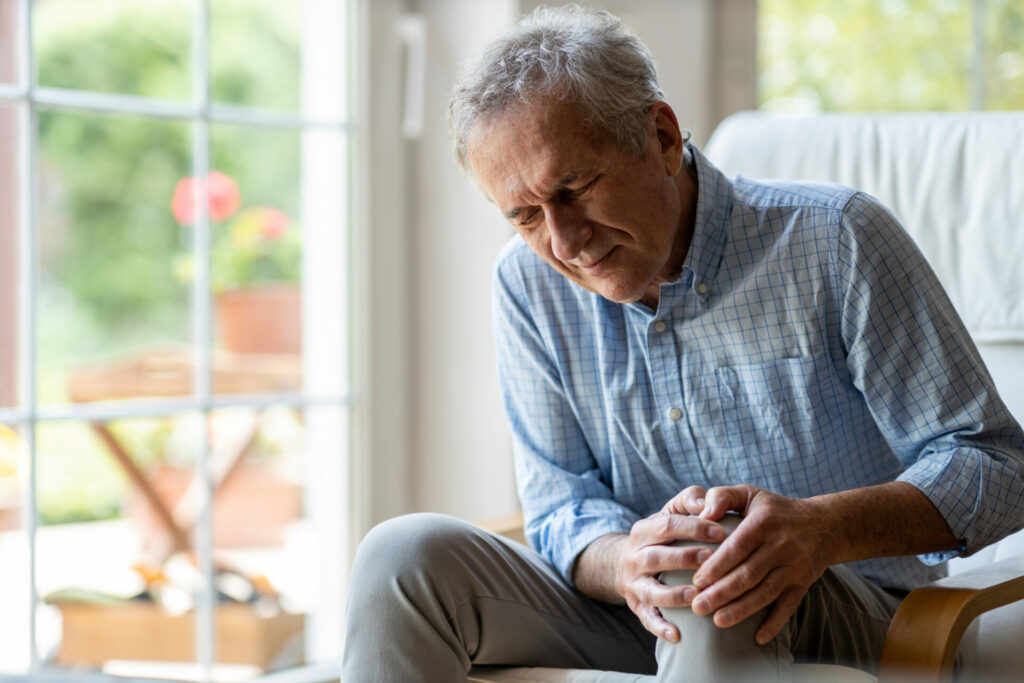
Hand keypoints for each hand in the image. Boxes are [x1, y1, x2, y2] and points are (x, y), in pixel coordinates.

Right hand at [615, 486, 727, 641]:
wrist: (626, 561)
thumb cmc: (663, 534)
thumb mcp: (671, 512)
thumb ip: (690, 500)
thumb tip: (707, 502)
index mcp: (643, 530)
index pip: (667, 525)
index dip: (695, 528)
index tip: (723, 532)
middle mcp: (634, 556)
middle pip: (656, 557)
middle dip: (683, 558)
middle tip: (710, 560)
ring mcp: (634, 583)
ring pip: (650, 590)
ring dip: (673, 594)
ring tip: (695, 596)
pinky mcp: (636, 605)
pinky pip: (646, 618)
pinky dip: (660, 628)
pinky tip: (678, 635)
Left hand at [662, 484, 834, 644]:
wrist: (824, 523)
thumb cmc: (774, 509)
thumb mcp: (749, 493)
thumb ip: (721, 497)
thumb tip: (702, 515)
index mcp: (764, 522)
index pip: (737, 547)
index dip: (716, 566)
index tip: (696, 581)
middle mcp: (782, 545)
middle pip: (748, 574)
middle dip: (721, 593)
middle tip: (697, 607)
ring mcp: (795, 566)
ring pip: (765, 592)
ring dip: (741, 610)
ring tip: (717, 621)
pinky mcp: (804, 583)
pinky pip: (789, 606)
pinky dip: (775, 623)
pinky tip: (758, 638)